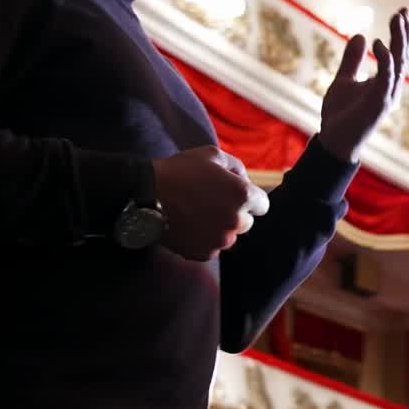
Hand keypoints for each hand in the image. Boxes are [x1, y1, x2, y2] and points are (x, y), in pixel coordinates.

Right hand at [152, 146, 269, 260]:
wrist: (145, 194)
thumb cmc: (179, 171)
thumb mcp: (212, 155)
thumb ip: (236, 167)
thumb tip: (246, 180)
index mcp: (243, 196)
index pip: (262, 205)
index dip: (250, 199)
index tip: (234, 196)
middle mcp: (236, 221)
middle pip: (247, 222)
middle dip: (234, 214)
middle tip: (211, 203)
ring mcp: (220, 240)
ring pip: (229, 236)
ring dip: (219, 228)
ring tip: (197, 213)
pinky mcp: (203, 253)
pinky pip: (212, 248)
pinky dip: (203, 239)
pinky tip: (189, 225)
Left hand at [318, 7, 408, 162]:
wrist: (333, 141)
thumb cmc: (340, 114)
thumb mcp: (343, 80)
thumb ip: (352, 60)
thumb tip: (359, 35)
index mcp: (385, 82)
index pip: (398, 54)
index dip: (402, 35)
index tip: (402, 13)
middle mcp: (391, 88)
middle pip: (403, 55)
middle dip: (405, 33)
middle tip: (404, 11)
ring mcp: (387, 95)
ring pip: (399, 63)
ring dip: (400, 40)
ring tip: (397, 18)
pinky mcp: (379, 103)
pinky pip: (386, 78)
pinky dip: (385, 60)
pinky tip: (379, 43)